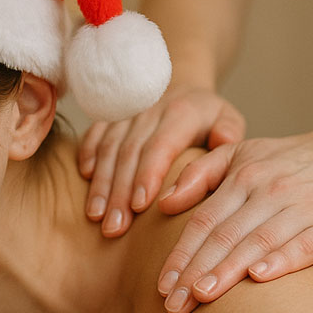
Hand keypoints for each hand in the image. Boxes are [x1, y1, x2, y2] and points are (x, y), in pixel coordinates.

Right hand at [78, 86, 245, 237]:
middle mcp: (150, 111)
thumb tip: (222, 141)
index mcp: (181, 113)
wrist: (181, 85)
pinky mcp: (110, 117)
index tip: (139, 206)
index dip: (147, 175)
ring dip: (100, 183)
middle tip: (114, 227)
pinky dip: (87, 155)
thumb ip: (228, 132)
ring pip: (109, 148)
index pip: (161, 146)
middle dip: (119, 192)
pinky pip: (94, 134)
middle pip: (129, 153)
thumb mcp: (227, 118)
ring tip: (96, 215)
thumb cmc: (207, 115)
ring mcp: (127, 113)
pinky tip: (84, 179)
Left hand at [155, 126, 312, 312]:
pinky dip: (281, 260)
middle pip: (224, 235)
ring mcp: (302, 208)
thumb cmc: (293, 160)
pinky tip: (259, 278)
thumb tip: (164, 203)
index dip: (180, 254)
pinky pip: (303, 245)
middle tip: (171, 306)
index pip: (203, 220)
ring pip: (257, 242)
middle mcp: (269, 191)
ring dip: (227, 271)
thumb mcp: (244, 152)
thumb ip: (200, 173)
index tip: (161, 286)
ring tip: (201, 297)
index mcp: (243, 176)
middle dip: (194, 272)